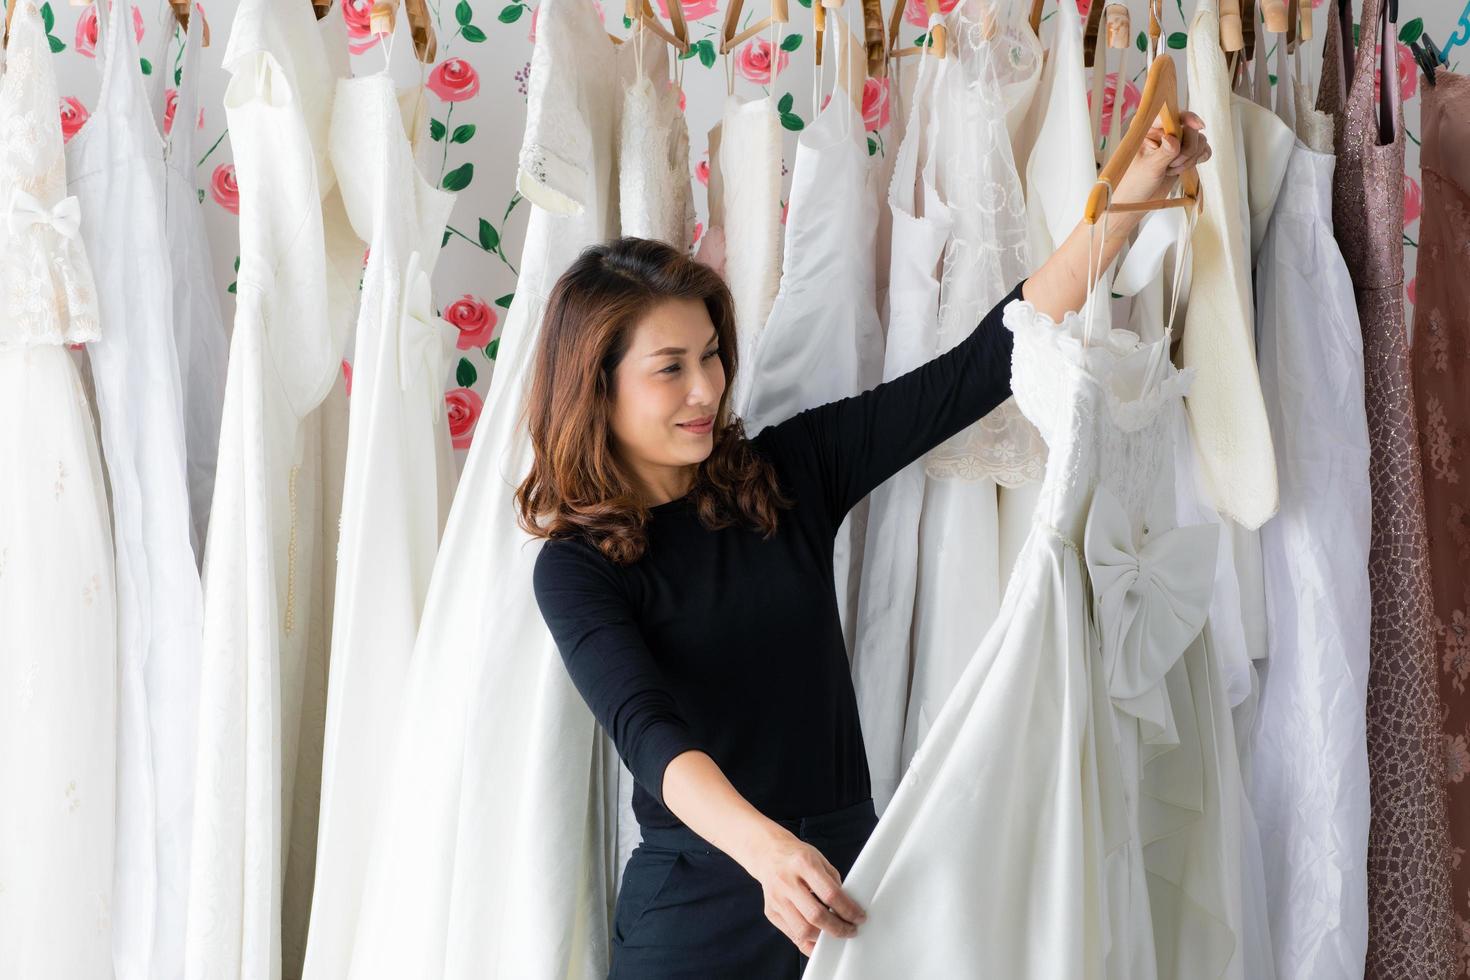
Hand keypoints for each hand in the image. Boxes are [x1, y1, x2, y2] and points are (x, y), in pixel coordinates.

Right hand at [746, 829, 866, 955]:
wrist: (767, 854)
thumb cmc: (797, 857)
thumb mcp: (819, 860)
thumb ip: (833, 883)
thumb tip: (848, 909)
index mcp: (803, 864)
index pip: (830, 894)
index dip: (848, 910)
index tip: (859, 918)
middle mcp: (787, 882)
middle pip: (815, 916)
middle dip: (838, 929)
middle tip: (851, 930)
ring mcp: (776, 899)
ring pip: (802, 930)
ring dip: (824, 938)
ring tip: (836, 934)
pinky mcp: (770, 912)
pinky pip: (792, 935)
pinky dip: (809, 942)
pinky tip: (821, 940)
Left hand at [1113, 110, 1212, 206]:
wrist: (1138, 199)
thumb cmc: (1135, 182)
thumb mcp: (1149, 167)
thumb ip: (1163, 153)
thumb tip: (1172, 139)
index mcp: (1149, 128)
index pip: (1171, 114)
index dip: (1187, 117)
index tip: (1198, 126)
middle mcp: (1164, 131)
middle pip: (1191, 129)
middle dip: (1187, 149)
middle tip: (1172, 165)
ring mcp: (1177, 142)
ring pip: (1199, 140)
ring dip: (1190, 158)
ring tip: (1171, 170)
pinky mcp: (1185, 154)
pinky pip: (1203, 150)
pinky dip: (1197, 160)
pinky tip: (1182, 170)